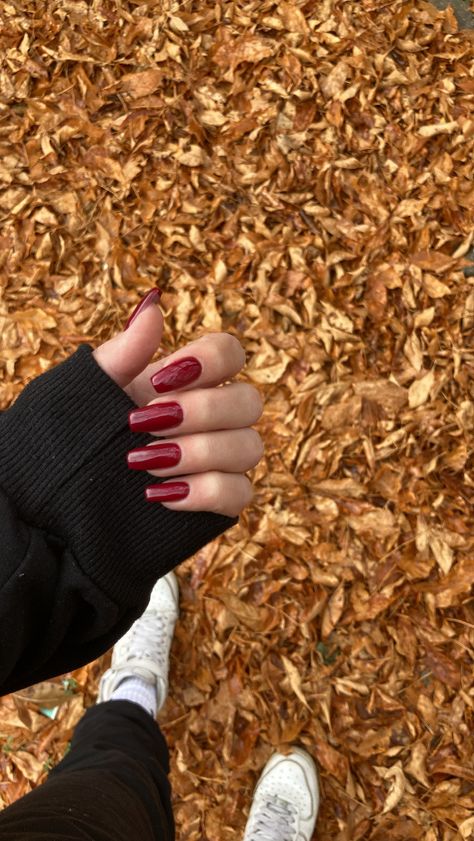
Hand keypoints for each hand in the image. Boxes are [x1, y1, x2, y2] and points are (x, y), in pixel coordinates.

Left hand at [92, 290, 262, 516]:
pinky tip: (160, 495)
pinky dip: (204, 492)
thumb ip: (125, 351)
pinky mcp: (217, 502)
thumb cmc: (76, 435)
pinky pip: (239, 494)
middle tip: (147, 423)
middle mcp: (213, 418)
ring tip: (144, 462)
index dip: (209, 362)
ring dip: (198, 452)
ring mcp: (219, 461)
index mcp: (186, 382)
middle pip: (249, 401)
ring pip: (249, 447)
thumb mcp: (91, 390)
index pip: (231, 353)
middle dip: (202, 411)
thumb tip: (153, 304)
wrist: (55, 499)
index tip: (159, 381)